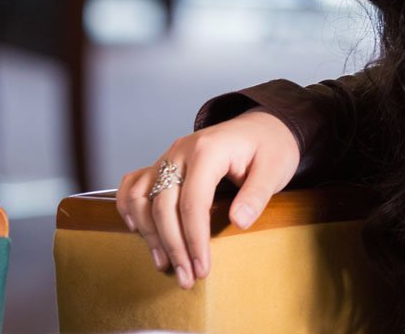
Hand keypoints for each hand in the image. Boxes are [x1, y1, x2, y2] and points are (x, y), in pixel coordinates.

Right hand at [116, 109, 299, 289]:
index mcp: (207, 151)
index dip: (194, 239)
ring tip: (163, 263)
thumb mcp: (275, 168)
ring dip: (149, 233)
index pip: (192, 202)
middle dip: (172, 245)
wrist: (260, 126)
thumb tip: (238, 223)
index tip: (202, 268)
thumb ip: (256, 195)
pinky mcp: (163, 164)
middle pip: (163, 204)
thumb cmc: (269, 147)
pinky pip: (133, 184)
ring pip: (141, 197)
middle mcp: (180, 153)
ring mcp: (167, 157)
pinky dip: (129, 206)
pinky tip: (136, 229)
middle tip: (186, 278)